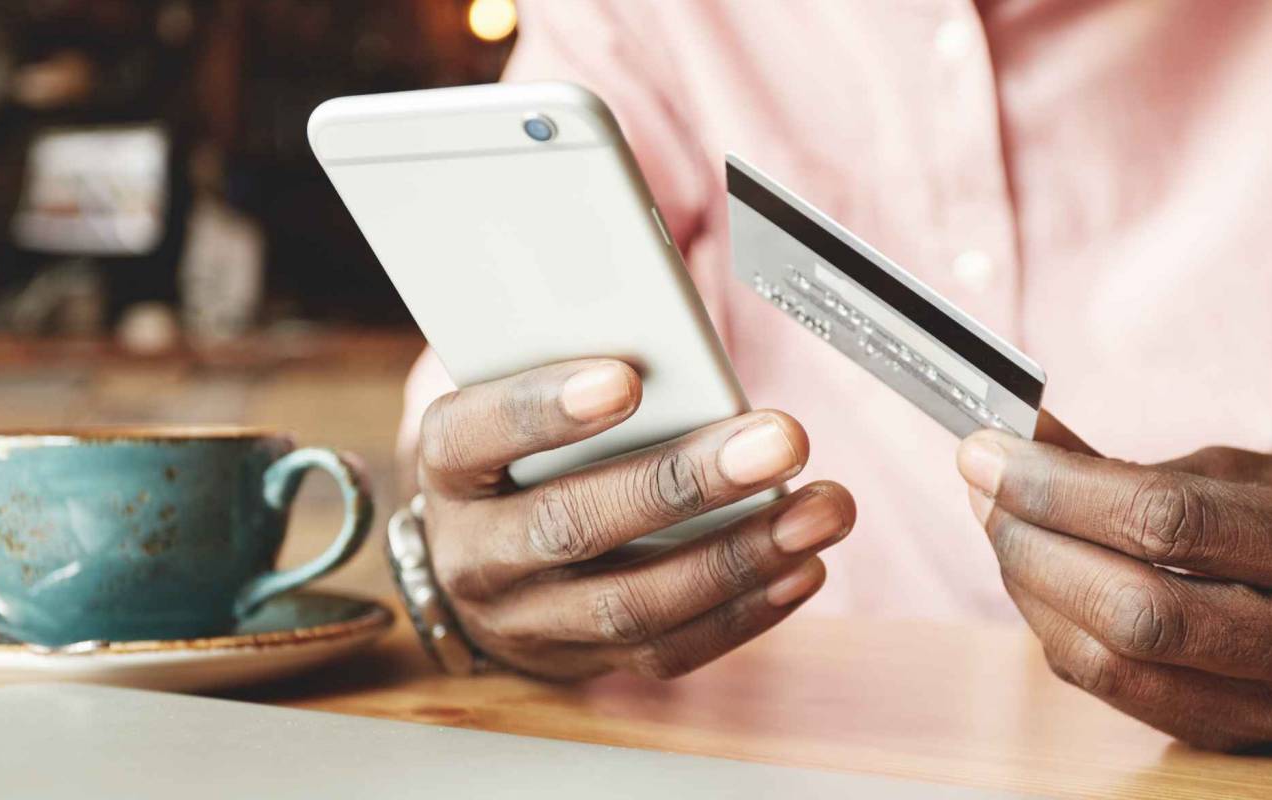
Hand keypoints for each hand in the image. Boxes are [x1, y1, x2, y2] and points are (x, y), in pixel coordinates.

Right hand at [417, 358, 854, 680]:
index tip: (623, 379)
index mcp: (451, 466)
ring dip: (739, 555)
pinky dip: (746, 611)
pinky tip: (801, 566)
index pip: (478, 434)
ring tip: (820, 510)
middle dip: (684, 482)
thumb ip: (577, 361)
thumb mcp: (517, 394)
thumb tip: (681, 321)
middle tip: (778, 440)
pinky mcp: (590, 661)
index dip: (545, 409)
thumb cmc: (519, 453)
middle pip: (572, 524)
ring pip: (631, 602)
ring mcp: (531, 619)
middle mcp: (477, 552)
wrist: (481, 561)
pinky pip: (670, 650)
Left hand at [957, 431, 1271, 749]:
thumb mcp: (1250, 469)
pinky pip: (1121, 694)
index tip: (988, 449)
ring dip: (1033, 591)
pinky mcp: (1250, 744)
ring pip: (1117, 665)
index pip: (1173, 521)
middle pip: (1138, 610)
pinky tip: (1038, 580)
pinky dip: (1061, 632)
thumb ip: (1132, 465)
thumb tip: (1015, 440)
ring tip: (1001, 526)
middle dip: (1035, 544)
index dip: (1062, 488)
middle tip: (982, 488)